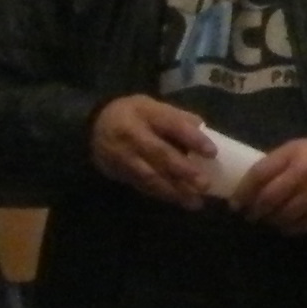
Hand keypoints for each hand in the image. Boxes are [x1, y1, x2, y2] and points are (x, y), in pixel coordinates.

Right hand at [90, 94, 213, 207]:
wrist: (94, 125)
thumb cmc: (135, 114)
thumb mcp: (154, 106)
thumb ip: (179, 118)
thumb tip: (206, 132)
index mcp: (146, 113)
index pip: (173, 125)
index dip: (193, 139)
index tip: (212, 153)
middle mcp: (133, 135)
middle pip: (160, 154)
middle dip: (184, 171)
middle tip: (205, 184)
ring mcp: (123, 155)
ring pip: (150, 175)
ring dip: (174, 190)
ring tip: (195, 201)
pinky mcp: (118, 171)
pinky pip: (141, 185)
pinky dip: (161, 194)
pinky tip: (178, 201)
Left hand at [237, 138, 306, 235]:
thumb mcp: (295, 150)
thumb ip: (274, 164)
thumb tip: (245, 187)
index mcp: (296, 155)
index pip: (260, 174)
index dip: (243, 191)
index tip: (235, 203)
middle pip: (270, 198)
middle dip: (255, 210)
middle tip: (250, 216)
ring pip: (285, 214)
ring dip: (271, 220)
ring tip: (267, 220)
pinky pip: (303, 225)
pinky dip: (289, 228)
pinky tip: (285, 225)